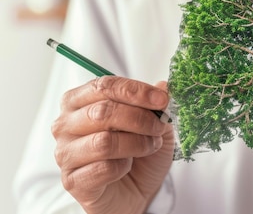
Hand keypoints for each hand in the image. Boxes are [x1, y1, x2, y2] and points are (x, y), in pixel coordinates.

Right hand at [52, 76, 174, 213]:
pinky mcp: (72, 181)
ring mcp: (65, 153)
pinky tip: (128, 166)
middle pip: (102, 112)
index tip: (161, 99)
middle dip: (140, 118)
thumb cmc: (139, 152)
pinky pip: (103, 169)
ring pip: (104, 141)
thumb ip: (156, 103)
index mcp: (79, 101)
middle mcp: (66, 124)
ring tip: (150, 146)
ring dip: (137, 143)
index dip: (135, 91)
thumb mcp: (154, 123)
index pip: (103, 86)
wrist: (135, 191)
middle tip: (160, 126)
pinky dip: (123, 166)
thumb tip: (163, 86)